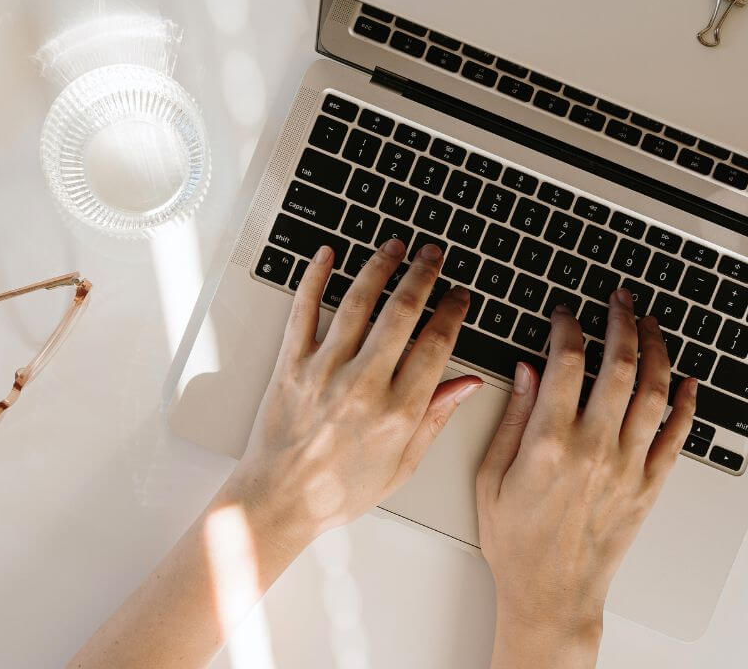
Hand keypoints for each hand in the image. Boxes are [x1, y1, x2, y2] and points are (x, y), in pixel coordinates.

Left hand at [227, 238, 481, 546]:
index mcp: (397, 412)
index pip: (436, 344)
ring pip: (358, 301)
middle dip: (423, 274)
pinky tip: (327, 255)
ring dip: (380, 266)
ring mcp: (324, 371)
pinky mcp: (291, 365)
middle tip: (432, 255)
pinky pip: (304, 310)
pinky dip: (315, 277)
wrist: (279, 500)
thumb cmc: (339, 491)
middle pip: (402, 311)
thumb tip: (468, 384)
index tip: (459, 296)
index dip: (452, 312)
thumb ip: (435, 419)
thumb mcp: (402, 465)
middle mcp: (363, 386)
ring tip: (395, 246)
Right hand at [476, 289, 696, 666]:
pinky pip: (677, 436)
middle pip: (619, 365)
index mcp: (549, 442)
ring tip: (650, 324)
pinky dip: (686, 404)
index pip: (567, 361)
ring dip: (656, 349)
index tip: (564, 315)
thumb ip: (512, 418)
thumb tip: (527, 370)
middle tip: (619, 300)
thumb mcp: (490, 475)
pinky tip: (687, 381)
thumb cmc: (515, 541)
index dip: (567, 327)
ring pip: (653, 392)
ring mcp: (627, 467)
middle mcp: (594, 449)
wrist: (551, 593)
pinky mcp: (649, 486)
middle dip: (621, 321)